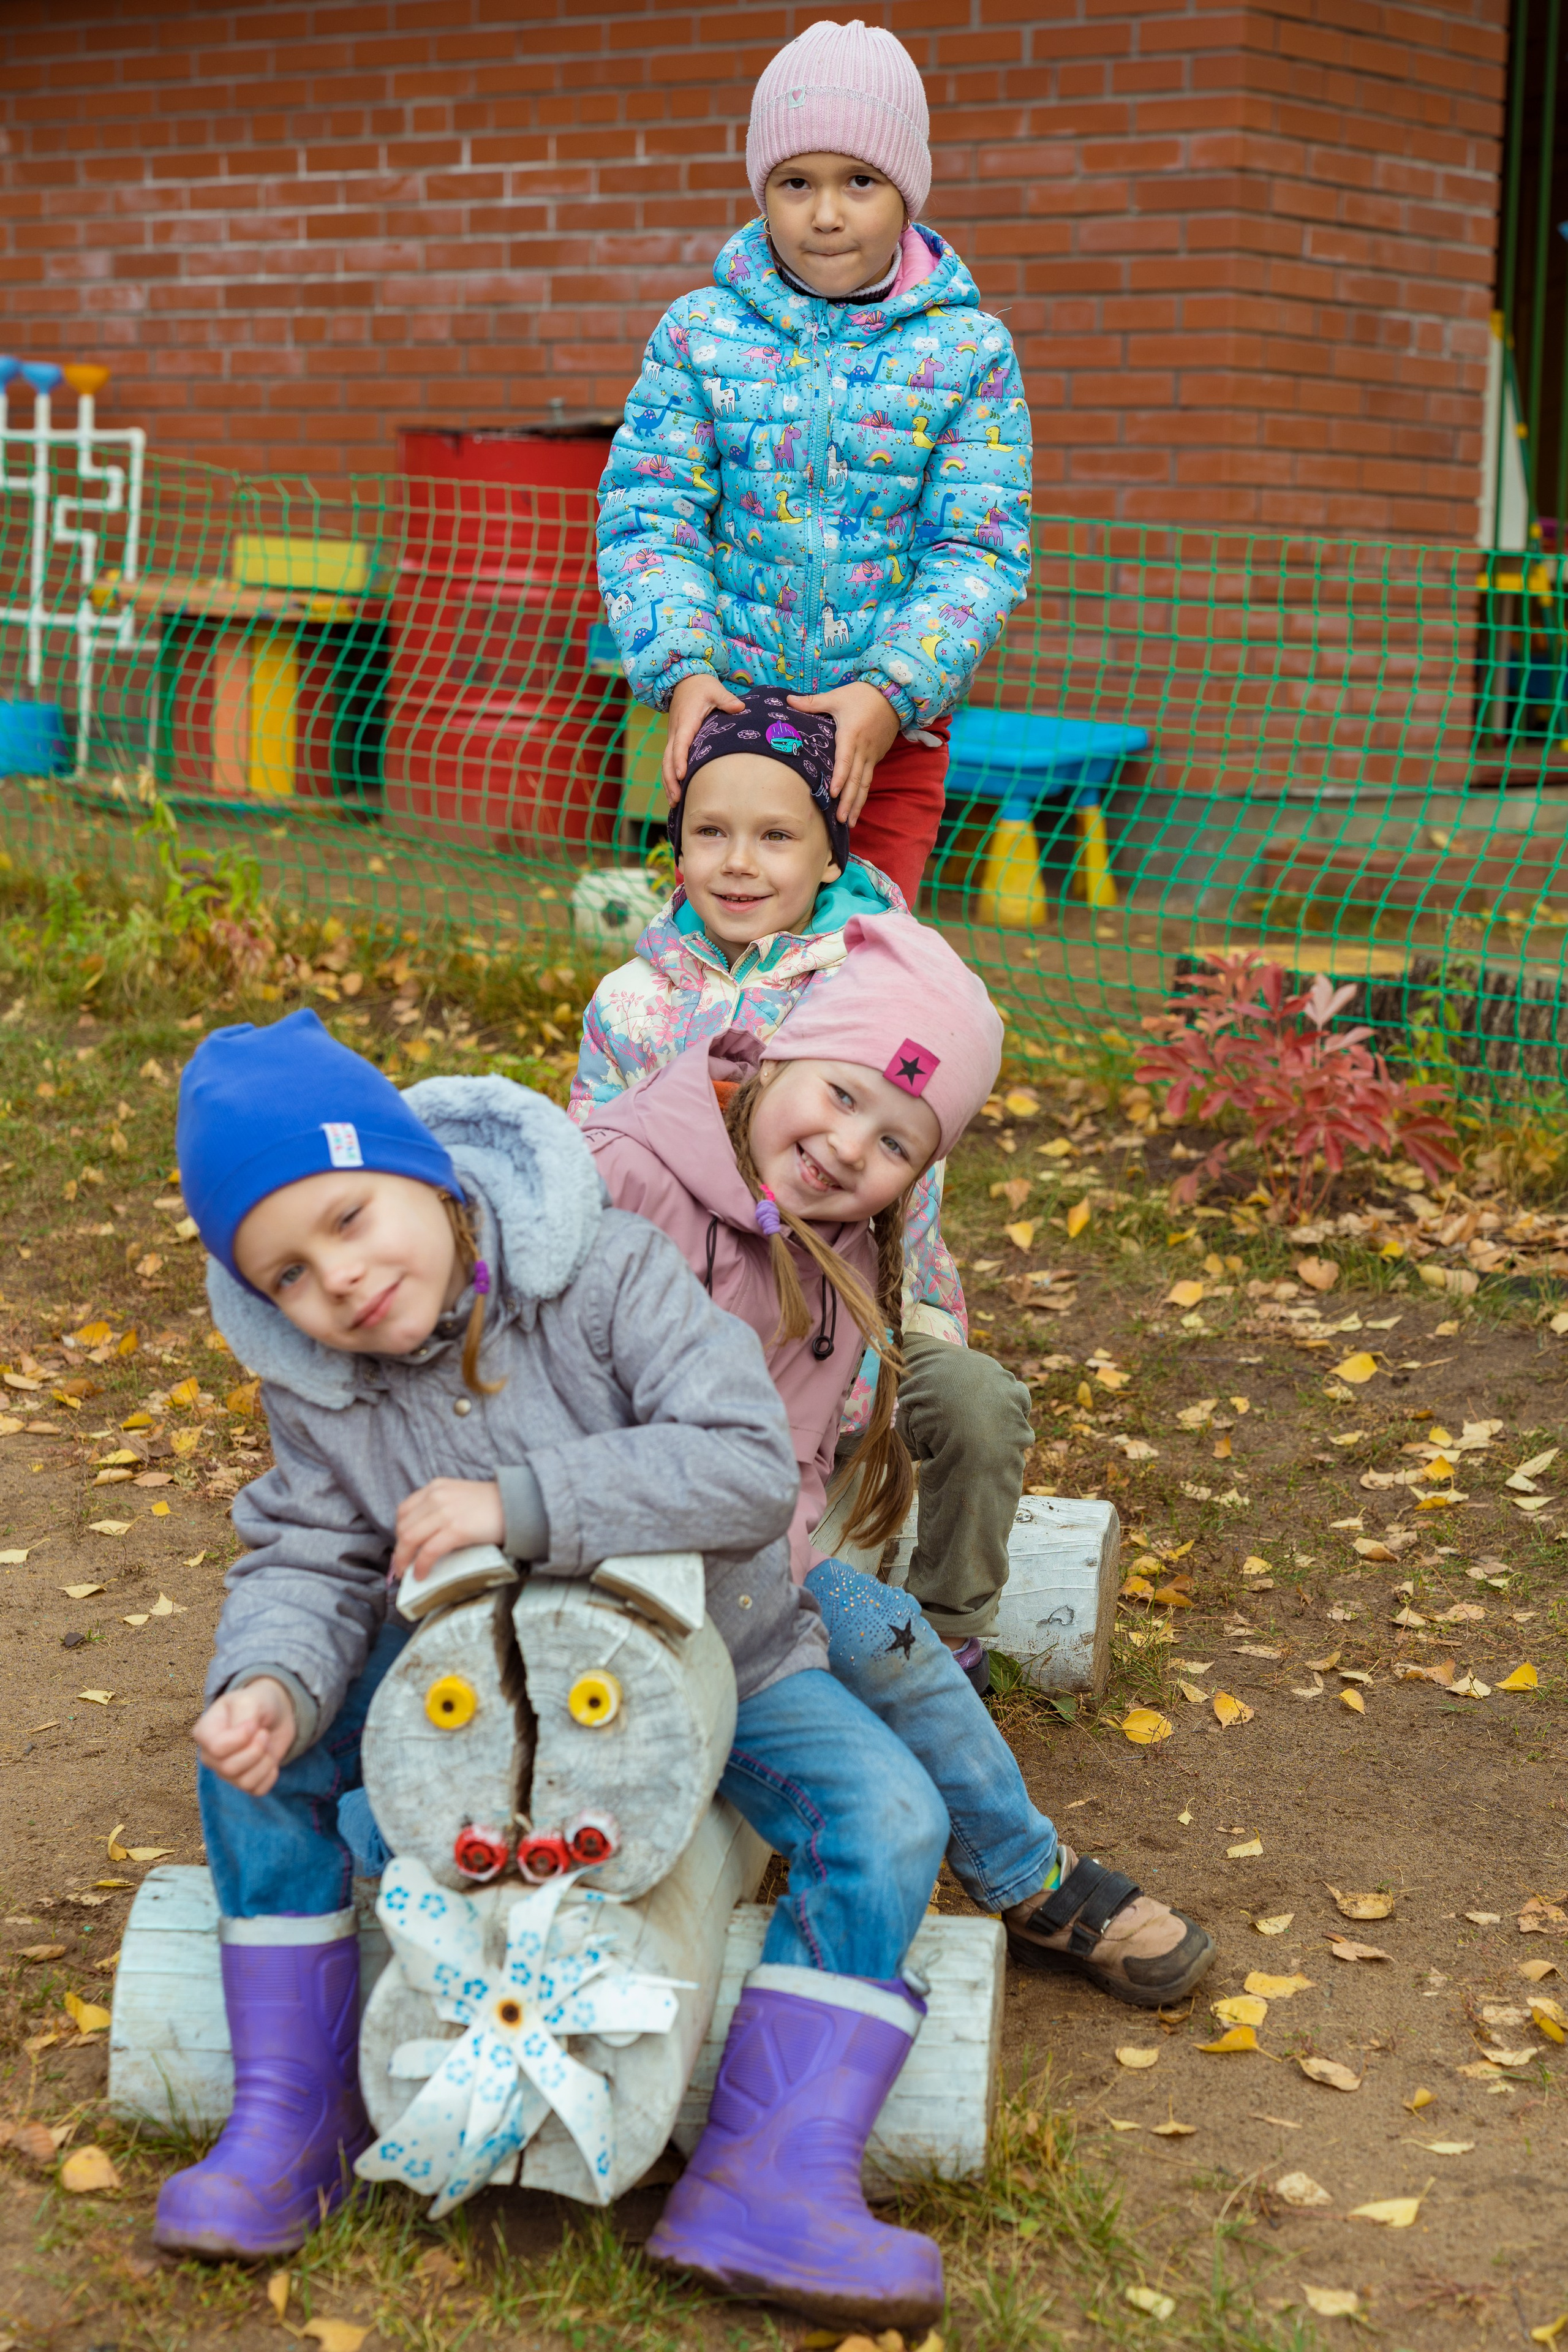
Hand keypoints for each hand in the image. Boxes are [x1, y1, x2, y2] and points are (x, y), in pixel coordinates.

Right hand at [194, 1679, 295, 1796]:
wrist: (274, 1713)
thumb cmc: (256, 1703)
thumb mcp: (250, 1700)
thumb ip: (244, 1716)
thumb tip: (246, 1734)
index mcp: (204, 1733)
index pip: (217, 1748)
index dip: (241, 1738)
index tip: (254, 1724)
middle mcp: (211, 1756)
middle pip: (229, 1768)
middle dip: (255, 1750)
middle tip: (264, 1733)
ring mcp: (226, 1772)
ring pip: (244, 1782)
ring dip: (264, 1762)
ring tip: (266, 1744)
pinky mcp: (244, 1781)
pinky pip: (257, 1789)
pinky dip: (270, 1774)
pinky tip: (269, 1758)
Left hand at [392, 1477, 504, 1581]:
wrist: (518, 1504)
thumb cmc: (491, 1505)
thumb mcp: (458, 1496)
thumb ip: (439, 1507)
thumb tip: (423, 1535)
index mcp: (435, 1487)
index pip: (403, 1511)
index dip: (398, 1533)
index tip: (402, 1548)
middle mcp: (436, 1496)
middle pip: (403, 1527)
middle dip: (399, 1550)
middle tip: (402, 1566)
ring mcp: (445, 1512)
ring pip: (410, 1539)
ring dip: (404, 1560)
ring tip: (407, 1573)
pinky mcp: (457, 1529)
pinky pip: (429, 1551)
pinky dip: (421, 1565)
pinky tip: (422, 1575)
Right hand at [663, 672, 744, 801]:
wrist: (683, 681)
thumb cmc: (701, 687)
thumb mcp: (715, 689)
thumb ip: (727, 700)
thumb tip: (740, 708)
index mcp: (685, 722)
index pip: (680, 744)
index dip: (679, 760)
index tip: (682, 775)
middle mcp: (675, 733)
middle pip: (667, 760)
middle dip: (670, 780)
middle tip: (677, 799)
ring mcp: (673, 738)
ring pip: (665, 764)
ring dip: (668, 783)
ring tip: (674, 803)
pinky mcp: (674, 742)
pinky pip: (669, 762)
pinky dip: (670, 778)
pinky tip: (676, 793)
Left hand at [786, 682, 900, 826]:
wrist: (892, 696)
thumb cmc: (862, 696)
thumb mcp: (836, 697)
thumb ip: (812, 702)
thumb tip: (787, 700)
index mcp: (851, 735)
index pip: (845, 761)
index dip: (839, 778)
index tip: (832, 794)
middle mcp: (863, 750)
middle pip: (855, 780)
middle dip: (848, 802)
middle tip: (840, 820)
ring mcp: (871, 755)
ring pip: (864, 784)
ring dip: (857, 804)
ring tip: (850, 823)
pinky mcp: (876, 757)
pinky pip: (868, 779)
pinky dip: (862, 795)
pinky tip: (856, 807)